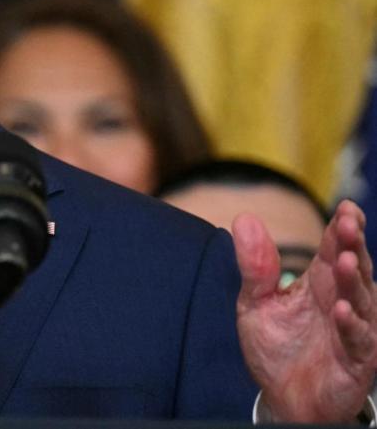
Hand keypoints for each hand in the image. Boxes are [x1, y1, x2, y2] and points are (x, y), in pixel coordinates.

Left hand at [235, 200, 376, 422]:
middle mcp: (342, 300)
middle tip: (350, 224)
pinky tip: (343, 311)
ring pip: (361, 300)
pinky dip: (353, 325)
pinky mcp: (357, 359)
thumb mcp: (256, 302)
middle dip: (353, 245)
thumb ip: (254, 265)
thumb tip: (244, 218)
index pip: (333, 248)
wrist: (283, 397)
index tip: (346, 208)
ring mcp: (353, 329)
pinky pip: (359, 340)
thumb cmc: (277, 346)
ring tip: (346, 261)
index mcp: (319, 282)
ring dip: (355, 280)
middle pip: (352, 266)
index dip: (341, 228)